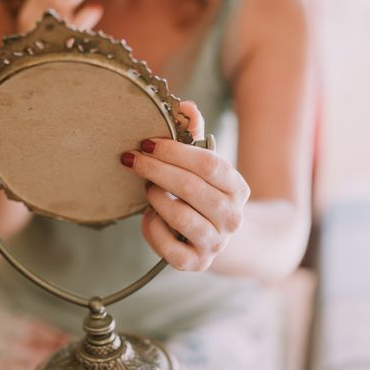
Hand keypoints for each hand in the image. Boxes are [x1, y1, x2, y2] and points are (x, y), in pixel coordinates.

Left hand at [120, 101, 250, 270]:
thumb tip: (185, 106)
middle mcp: (232, 217)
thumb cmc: (204, 194)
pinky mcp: (197, 263)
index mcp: (237, 187)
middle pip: (190, 188)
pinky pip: (168, 248)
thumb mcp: (205, 166)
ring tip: (147, 189)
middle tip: (132, 159)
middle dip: (156, 170)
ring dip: (156, 199)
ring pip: (179, 217)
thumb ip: (195, 136)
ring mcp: (216, 243)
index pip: (208, 164)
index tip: (146, 142)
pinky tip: (149, 216)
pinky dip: (152, 229)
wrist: (222, 239)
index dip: (174, 151)